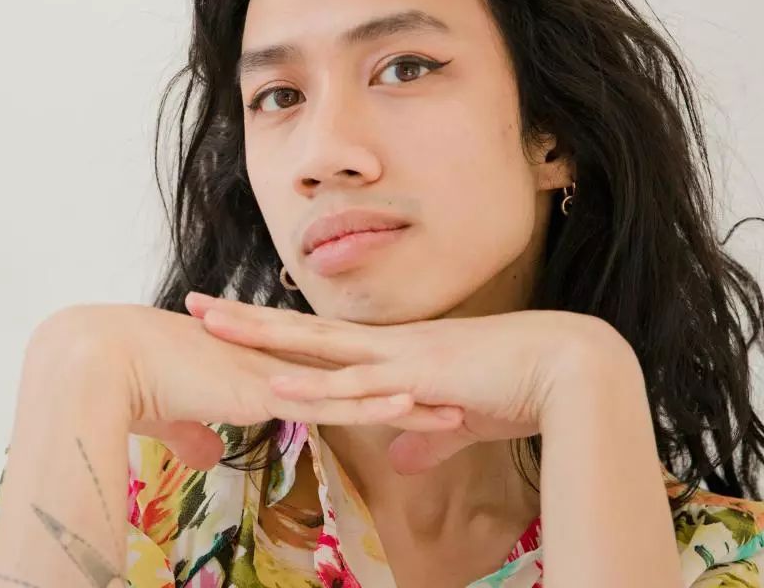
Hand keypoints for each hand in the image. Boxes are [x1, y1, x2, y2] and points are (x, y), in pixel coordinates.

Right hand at [28, 304, 465, 470]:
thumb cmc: (130, 384)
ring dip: (405, 399)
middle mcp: (273, 361)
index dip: (367, 380)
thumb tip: (200, 451)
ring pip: (353, 386)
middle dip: (404, 383)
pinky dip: (369, 404)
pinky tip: (408, 405)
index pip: (326, 372)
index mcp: (258, 362)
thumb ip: (193, 430)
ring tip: (454, 405)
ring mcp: (272, 372)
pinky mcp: (263, 390)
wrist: (102, 361)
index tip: (408, 387)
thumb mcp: (171, 416)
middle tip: (452, 389)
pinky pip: (328, 401)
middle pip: (353, 373)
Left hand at [185, 293, 627, 473]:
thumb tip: (398, 460)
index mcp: (391, 352)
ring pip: (315, 346)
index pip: (317, 340)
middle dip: (244, 319)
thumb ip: (424, 435)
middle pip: (298, 330)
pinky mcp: (418, 378)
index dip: (272, 332)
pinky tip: (279, 386)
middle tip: (192, 302)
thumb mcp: (459, 418)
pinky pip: (358, 386)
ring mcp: (397, 357)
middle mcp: (385, 346)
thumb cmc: (519, 387)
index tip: (230, 323)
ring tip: (212, 325)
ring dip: (263, 338)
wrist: (570, 369)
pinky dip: (317, 388)